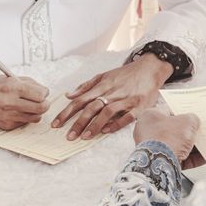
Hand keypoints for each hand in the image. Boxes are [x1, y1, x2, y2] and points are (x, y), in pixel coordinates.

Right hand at [0, 75, 49, 129]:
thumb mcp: (12, 78)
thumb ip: (31, 84)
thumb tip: (45, 92)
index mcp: (12, 88)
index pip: (40, 95)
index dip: (44, 93)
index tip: (42, 92)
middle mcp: (10, 103)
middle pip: (41, 108)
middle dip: (45, 104)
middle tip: (41, 101)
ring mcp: (8, 116)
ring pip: (35, 118)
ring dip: (36, 112)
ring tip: (30, 106)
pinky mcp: (7, 125)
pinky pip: (25, 123)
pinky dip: (25, 117)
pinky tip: (18, 111)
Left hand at [52, 54, 173, 140]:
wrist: (150, 69)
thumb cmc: (124, 75)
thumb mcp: (104, 76)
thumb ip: (86, 86)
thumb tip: (68, 95)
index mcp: (102, 86)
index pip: (80, 100)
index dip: (67, 112)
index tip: (56, 124)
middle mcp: (112, 93)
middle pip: (91, 108)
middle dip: (78, 122)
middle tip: (69, 136)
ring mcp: (126, 100)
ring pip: (108, 112)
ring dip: (95, 125)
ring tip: (85, 137)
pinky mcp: (139, 106)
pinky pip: (127, 116)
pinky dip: (117, 123)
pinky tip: (107, 131)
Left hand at [133, 108, 201, 164]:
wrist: (160, 162)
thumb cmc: (169, 137)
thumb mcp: (187, 121)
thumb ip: (192, 118)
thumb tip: (194, 121)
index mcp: (150, 115)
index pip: (169, 110)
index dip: (183, 112)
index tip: (194, 115)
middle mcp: (147, 130)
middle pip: (173, 129)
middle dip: (188, 131)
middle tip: (201, 130)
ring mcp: (151, 147)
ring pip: (176, 145)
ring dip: (192, 146)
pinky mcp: (158, 161)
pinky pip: (177, 158)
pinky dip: (191, 159)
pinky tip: (205, 158)